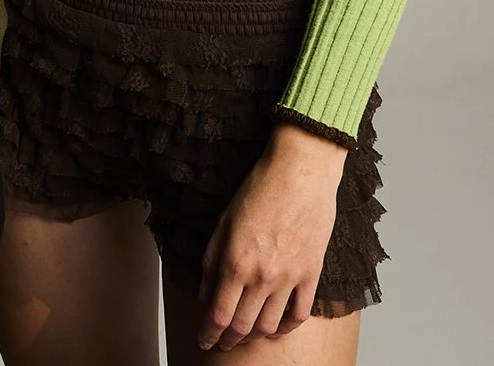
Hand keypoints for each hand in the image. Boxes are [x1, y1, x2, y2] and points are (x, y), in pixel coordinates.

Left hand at [198, 124, 345, 351]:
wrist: (300, 172)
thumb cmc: (259, 189)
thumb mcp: (223, 221)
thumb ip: (212, 260)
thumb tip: (205, 292)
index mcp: (236, 262)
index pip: (220, 315)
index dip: (209, 334)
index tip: (204, 342)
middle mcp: (262, 276)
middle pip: (243, 326)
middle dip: (228, 340)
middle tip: (221, 344)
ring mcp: (290, 278)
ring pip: (269, 325)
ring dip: (254, 335)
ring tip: (246, 334)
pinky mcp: (311, 274)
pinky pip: (299, 314)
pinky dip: (285, 327)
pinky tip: (276, 327)